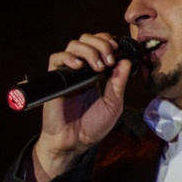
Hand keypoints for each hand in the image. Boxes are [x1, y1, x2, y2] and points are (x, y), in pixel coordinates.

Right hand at [32, 33, 133, 181]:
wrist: (73, 142)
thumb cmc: (92, 127)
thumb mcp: (113, 105)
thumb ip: (118, 83)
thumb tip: (125, 61)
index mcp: (95, 73)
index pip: (100, 45)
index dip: (108, 42)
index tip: (116, 51)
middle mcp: (81, 69)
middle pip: (87, 39)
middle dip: (101, 44)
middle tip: (108, 60)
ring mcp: (68, 73)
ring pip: (73, 45)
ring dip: (88, 50)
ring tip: (97, 67)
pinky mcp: (55, 80)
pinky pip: (56, 58)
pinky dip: (68, 57)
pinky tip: (79, 67)